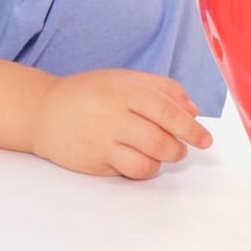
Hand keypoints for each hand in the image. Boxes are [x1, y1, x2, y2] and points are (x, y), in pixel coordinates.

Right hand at [31, 69, 212, 178]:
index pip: (167, 110)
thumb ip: (162, 89)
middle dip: (179, 148)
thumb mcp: (125, 78)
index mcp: (125, 89)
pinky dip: (144, 169)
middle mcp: (114, 115)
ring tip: (162, 153)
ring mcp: (103, 141)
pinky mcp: (94, 163)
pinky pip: (130, 172)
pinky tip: (142, 160)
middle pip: (160, 140)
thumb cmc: (91, 93)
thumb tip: (193, 110)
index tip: (206, 139)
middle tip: (182, 148)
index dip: (191, 127)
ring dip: (163, 160)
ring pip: (148, 161)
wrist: (44, 112)